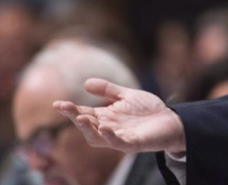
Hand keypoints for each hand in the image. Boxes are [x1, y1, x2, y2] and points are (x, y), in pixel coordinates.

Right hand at [53, 78, 185, 154]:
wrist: (170, 120)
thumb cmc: (147, 109)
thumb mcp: (126, 95)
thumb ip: (108, 90)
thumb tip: (86, 83)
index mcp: (105, 116)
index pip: (84, 113)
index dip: (70, 110)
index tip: (57, 103)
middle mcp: (109, 128)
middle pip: (87, 126)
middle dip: (74, 117)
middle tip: (64, 107)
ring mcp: (119, 137)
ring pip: (98, 138)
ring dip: (88, 129)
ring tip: (81, 118)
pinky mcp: (132, 144)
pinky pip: (118, 142)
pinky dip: (110, 136)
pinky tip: (105, 127)